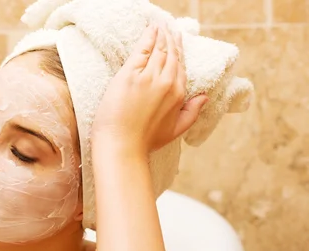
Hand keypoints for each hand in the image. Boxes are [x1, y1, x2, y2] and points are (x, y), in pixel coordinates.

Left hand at [91, 22, 208, 156]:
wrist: (122, 146)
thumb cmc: (145, 141)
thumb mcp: (176, 130)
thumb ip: (192, 112)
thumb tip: (204, 97)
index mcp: (179, 94)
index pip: (180, 66)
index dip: (178, 53)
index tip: (177, 42)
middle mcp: (167, 82)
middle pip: (171, 54)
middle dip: (171, 40)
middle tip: (169, 29)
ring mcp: (148, 77)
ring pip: (158, 49)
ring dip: (160, 35)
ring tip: (160, 27)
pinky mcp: (130, 75)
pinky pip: (142, 50)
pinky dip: (148, 37)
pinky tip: (151, 29)